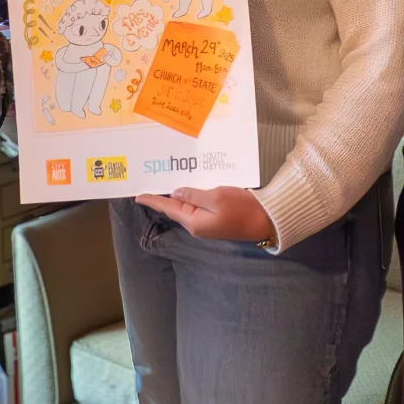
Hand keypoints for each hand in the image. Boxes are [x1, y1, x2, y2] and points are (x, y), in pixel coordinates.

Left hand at [136, 186, 277, 245]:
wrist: (266, 220)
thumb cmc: (242, 209)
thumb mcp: (216, 197)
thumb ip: (193, 194)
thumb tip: (175, 192)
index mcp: (193, 221)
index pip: (167, 209)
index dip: (152, 201)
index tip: (136, 195)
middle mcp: (197, 224)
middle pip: (175, 207)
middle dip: (162, 195)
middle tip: (149, 180)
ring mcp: (207, 221)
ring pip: (186, 205)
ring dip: (176, 193)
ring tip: (163, 179)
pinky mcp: (216, 216)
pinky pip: (198, 204)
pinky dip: (191, 193)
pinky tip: (187, 183)